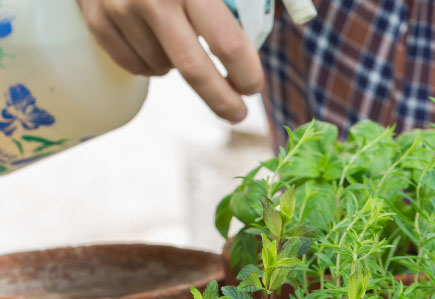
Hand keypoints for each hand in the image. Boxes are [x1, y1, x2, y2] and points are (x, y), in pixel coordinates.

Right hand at [76, 0, 264, 121]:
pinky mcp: (94, 16)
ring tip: (184, 46)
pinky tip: (156, 44)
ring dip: (180, 68)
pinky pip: (133, 65)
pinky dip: (151, 64)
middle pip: (193, 69)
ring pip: (162, 68)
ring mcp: (119, 7)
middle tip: (237, 113)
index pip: (228, 43)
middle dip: (221, 100)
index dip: (246, 73)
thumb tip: (301, 15)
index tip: (253, 87)